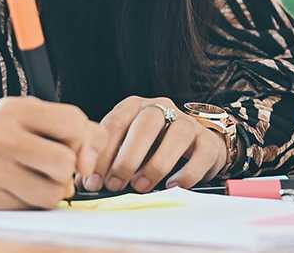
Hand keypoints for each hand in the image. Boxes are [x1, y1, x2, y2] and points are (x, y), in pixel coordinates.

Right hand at [0, 97, 104, 208]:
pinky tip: (19, 190)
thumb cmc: (5, 139)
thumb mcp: (35, 120)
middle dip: (67, 170)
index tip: (72, 147)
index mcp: (15, 109)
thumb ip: (77, 132)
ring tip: (39, 181)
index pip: (73, 122)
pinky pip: (30, 209)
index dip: (82, 140)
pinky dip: (33, 203)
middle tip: (53, 168)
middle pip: (64, 161)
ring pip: (52, 192)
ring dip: (54, 191)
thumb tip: (90, 164)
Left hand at [86, 96, 232, 193]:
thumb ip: (105, 160)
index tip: (93, 180)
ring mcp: (188, 122)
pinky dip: (186, 173)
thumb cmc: (150, 150)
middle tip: (116, 184)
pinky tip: (172, 186)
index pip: (116, 122)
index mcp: (136, 107)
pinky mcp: (208, 141)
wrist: (192, 147)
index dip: (102, 153)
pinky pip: (202, 153)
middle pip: (147, 122)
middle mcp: (163, 108)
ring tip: (141, 187)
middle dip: (128, 157)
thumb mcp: (124, 148)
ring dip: (156, 164)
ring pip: (178, 133)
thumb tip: (85, 181)